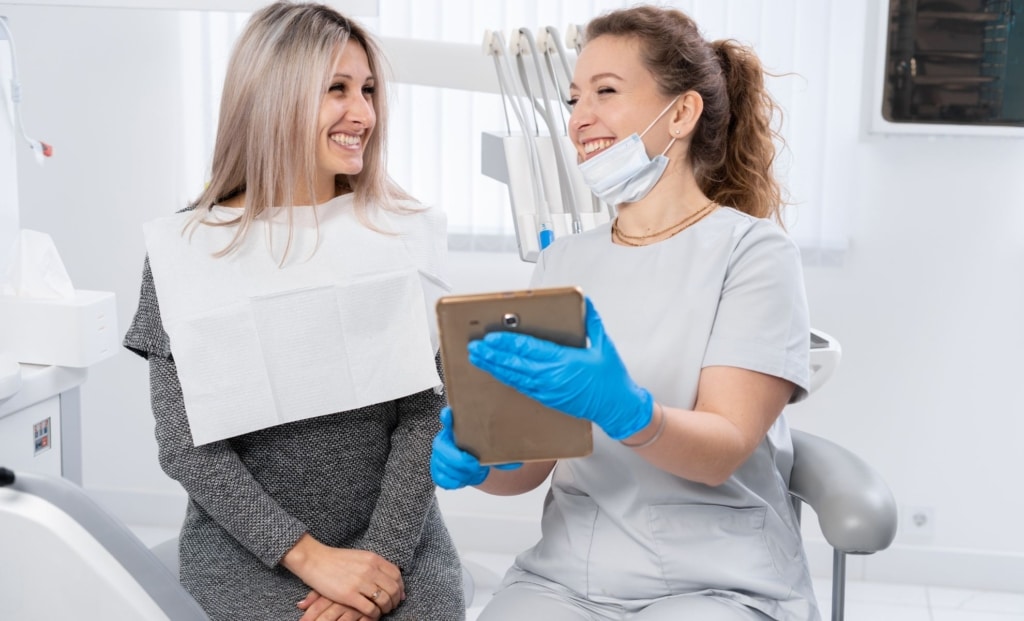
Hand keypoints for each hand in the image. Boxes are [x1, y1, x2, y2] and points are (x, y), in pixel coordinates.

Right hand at [282, 536, 404, 618]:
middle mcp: (370, 570)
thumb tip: (393, 580)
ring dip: (386, 608)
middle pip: (393, 589)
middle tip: (391, 606)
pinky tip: (372, 615)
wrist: (315, 560)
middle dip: (395, 600)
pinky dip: (375, 614)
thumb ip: (376, 566)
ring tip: (382, 611)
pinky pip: (370, 609)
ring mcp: (360, 582)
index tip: (398, 595)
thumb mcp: (361, 557)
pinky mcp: (349, 595)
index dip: (400, 587)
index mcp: (374, 559)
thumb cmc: (337, 560)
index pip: (397, 575)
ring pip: (384, 600)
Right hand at [430, 406, 521, 489]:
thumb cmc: (483, 450)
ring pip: (442, 465)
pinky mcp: (439, 469)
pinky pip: (440, 478)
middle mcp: (445, 439)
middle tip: (475, 465)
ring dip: (460, 473)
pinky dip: (453, 482)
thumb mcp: (494, 448)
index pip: (448, 418)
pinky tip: (465, 480)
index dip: (447, 416)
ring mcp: (440, 455)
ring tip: (475, 472)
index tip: (448, 414)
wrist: (476, 463)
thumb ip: (504, 454)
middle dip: (457, 459)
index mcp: (457, 427)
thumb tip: (516, 462)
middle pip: (442, 448)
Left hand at [468, 297, 652, 439]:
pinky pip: (521, 387)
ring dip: (493, 367)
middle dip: (492, 355)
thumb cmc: (612, 380)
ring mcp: (547, 390)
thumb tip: (585, 302)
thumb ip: (592, 321)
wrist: (617, 408)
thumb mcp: (605, 345)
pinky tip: (496, 372)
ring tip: (478, 358)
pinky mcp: (547, 399)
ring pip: (513, 377)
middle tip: (475, 346)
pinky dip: (506, 378)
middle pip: (514, 364)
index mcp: (564, 361)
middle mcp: (552, 377)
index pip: (529, 349)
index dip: (507, 342)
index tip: (491, 336)